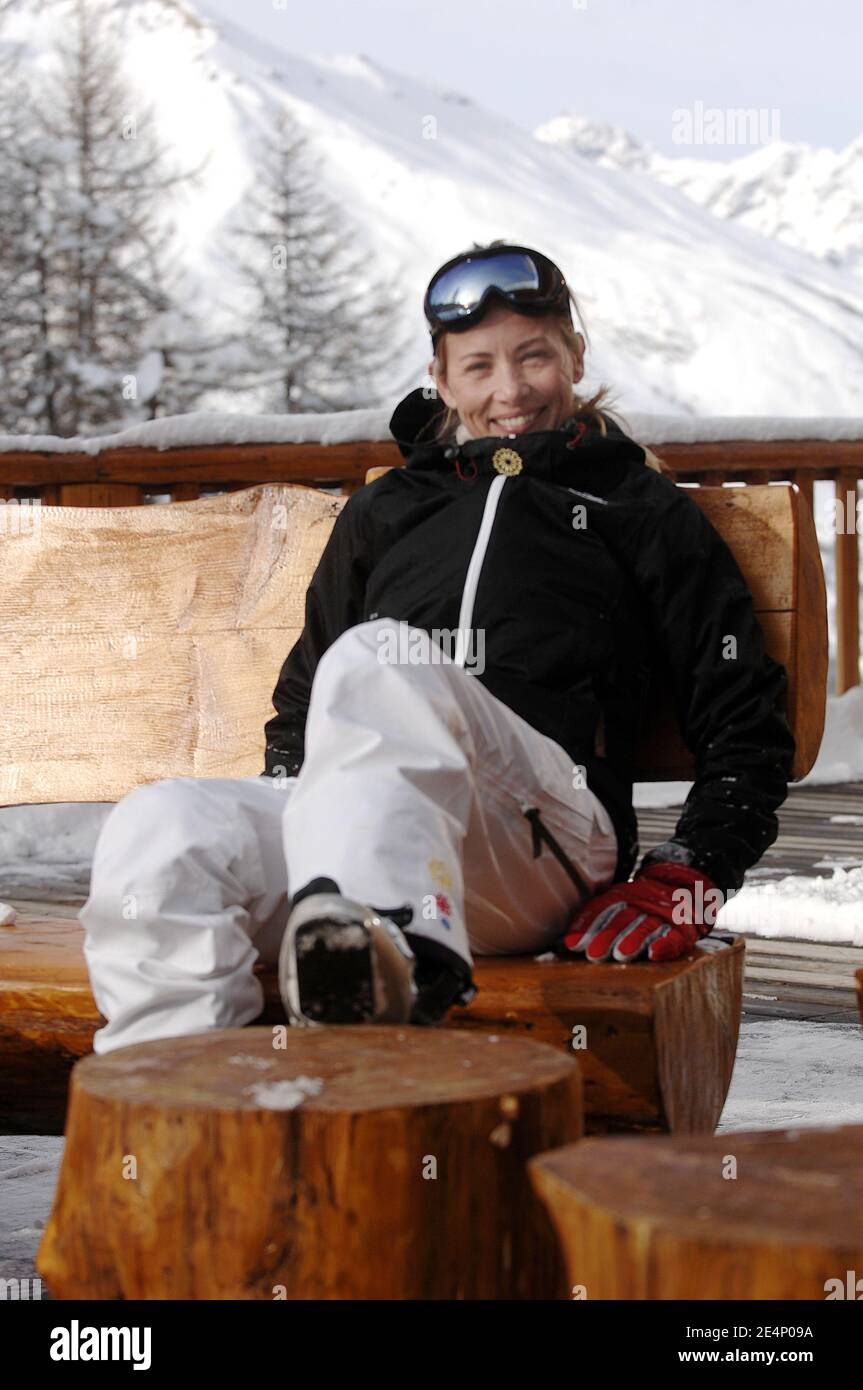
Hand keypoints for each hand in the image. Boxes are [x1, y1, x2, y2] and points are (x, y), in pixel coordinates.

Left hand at [558, 861, 719, 963]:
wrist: (689, 880)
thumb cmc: (647, 900)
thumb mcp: (622, 899)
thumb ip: (597, 916)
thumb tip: (564, 941)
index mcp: (626, 894)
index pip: (603, 908)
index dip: (587, 924)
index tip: (571, 943)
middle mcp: (642, 903)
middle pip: (623, 919)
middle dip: (606, 936)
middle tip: (592, 953)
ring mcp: (663, 915)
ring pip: (646, 927)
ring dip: (633, 941)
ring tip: (621, 955)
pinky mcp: (683, 929)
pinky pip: (674, 937)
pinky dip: (665, 946)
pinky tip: (654, 954)